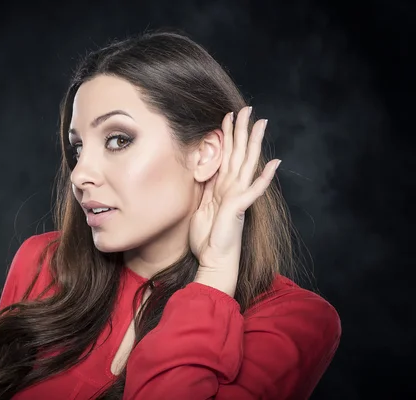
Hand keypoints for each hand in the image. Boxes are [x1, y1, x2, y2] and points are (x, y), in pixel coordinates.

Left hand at [189, 106, 280, 278]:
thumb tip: (205, 170)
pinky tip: (274, 163)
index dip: (227, 135)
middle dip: (241, 130)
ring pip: (247, 164)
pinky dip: (264, 177)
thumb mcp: (201, 206)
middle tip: (246, 108)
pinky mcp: (240, 208)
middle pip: (239, 153)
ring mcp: (239, 197)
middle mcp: (234, 188)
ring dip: (254, 143)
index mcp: (223, 187)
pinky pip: (254, 190)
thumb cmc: (208, 238)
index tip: (227, 116)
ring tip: (260, 123)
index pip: (226, 155)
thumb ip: (206, 188)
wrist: (214, 260)